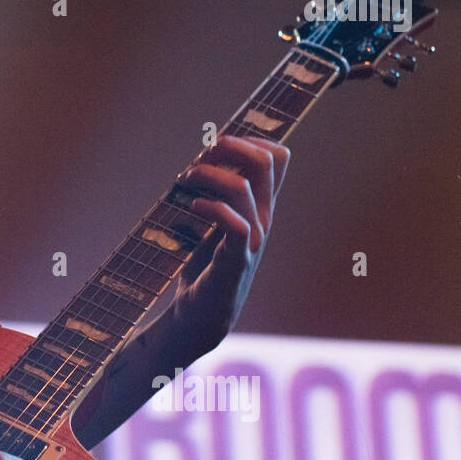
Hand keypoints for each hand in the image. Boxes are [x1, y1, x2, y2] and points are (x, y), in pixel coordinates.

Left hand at [169, 135, 289, 353]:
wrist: (199, 319)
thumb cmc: (204, 270)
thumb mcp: (214, 225)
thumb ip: (217, 196)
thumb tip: (205, 158)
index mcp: (259, 208)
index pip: (277, 157)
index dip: (249, 139)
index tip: (216, 149)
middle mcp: (262, 220)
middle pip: (265, 162)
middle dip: (228, 147)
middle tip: (197, 160)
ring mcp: (252, 241)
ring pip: (243, 188)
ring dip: (206, 175)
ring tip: (183, 181)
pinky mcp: (235, 261)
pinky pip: (235, 225)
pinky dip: (211, 208)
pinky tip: (192, 208)